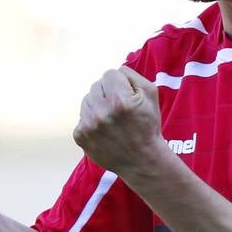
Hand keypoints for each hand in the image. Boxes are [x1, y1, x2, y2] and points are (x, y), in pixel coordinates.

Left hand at [73, 66, 169, 181]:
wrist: (142, 159)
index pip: (109, 74)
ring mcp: (88, 126)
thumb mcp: (151, 94)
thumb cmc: (148, 125)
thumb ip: (132, 75)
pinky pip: (81, 118)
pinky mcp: (80, 136)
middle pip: (95, 86)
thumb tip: (115, 71)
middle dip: (107, 93)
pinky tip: (104, 130)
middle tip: (119, 109)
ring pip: (86, 101)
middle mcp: (101, 112)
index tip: (126, 95)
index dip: (120, 83)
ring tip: (111, 119)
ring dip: (97, 106)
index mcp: (119, 100)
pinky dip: (91, 121)